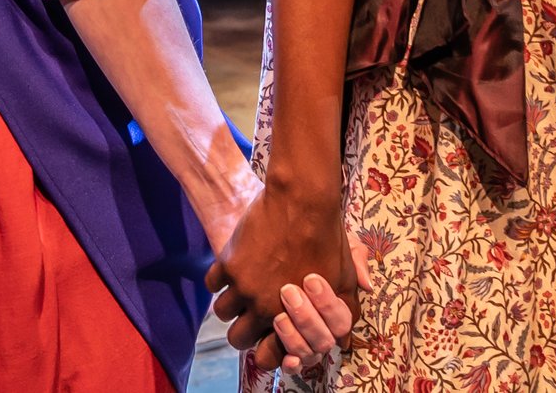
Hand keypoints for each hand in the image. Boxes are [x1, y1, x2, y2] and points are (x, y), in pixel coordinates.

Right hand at [208, 173, 364, 375]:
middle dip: (243, 329)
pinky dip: (219, 280)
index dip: (264, 348)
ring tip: (241, 289)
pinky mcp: (229, 263)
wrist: (303, 200)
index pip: (267, 355)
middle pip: (237, 338)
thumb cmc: (327, 239)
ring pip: (222, 312)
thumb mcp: (343, 279)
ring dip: (230, 304)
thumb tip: (343, 340)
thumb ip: (342, 312)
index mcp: (291, 317)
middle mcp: (264, 308)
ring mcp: (244, 286)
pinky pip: (212, 284)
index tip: (266, 334)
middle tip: (250, 314)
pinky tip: (233, 270)